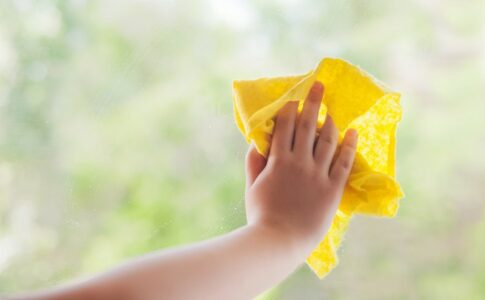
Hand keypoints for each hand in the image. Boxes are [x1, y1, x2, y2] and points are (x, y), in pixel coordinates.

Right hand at [245, 81, 357, 257]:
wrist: (281, 240)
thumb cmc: (262, 216)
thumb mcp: (252, 188)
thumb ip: (254, 164)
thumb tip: (256, 144)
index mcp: (278, 161)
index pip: (285, 128)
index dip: (289, 110)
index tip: (295, 98)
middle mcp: (299, 162)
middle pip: (307, 127)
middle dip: (313, 103)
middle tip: (319, 86)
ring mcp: (318, 174)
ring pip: (327, 140)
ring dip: (330, 122)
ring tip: (332, 111)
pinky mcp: (333, 188)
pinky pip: (344, 162)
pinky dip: (349, 145)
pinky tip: (354, 132)